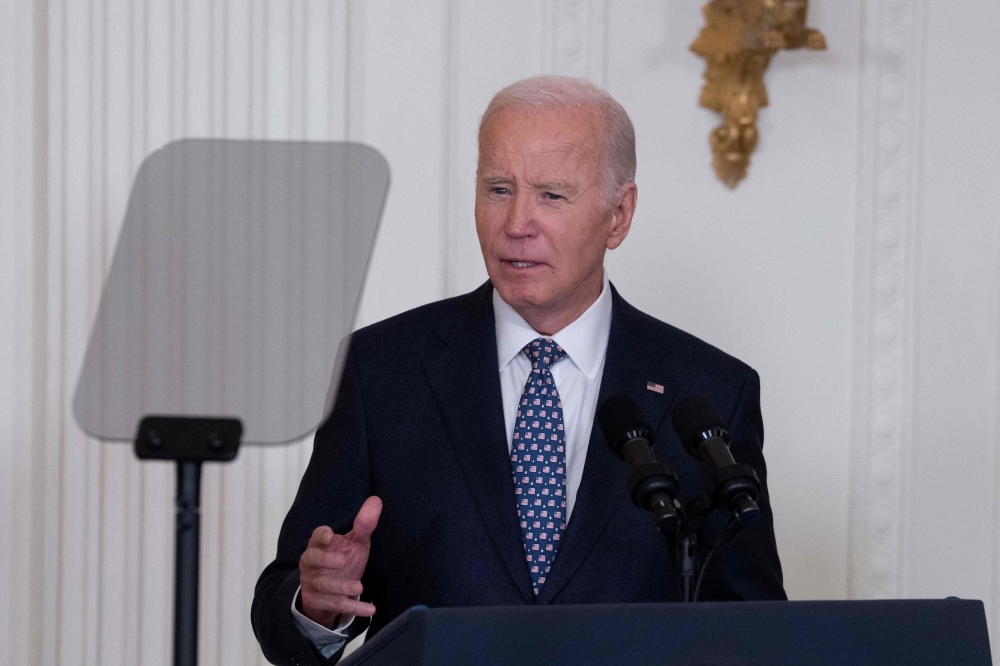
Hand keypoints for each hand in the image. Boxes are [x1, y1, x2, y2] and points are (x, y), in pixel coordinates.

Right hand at [298, 495, 381, 628]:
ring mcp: (313, 583)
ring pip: (323, 585)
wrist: (330, 592)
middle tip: (341, 561)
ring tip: (359, 587)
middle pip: (311, 560)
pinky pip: (334, 605)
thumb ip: (364, 525)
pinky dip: (353, 608)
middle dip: (324, 560)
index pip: (316, 537)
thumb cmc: (342, 559)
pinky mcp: (319, 602)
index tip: (330, 535)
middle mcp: (312, 564)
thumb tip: (376, 500)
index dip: (321, 536)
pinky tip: (370, 609)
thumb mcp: (354, 543)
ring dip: (340, 587)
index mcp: (319, 545)